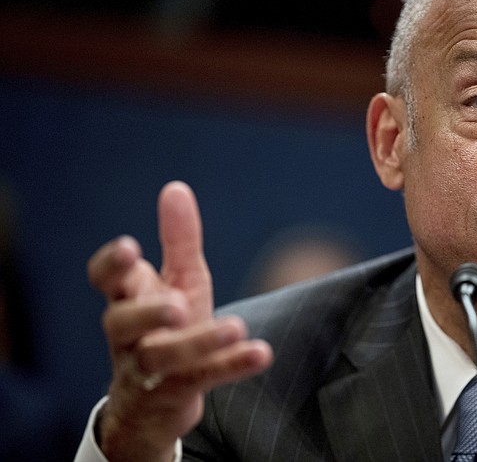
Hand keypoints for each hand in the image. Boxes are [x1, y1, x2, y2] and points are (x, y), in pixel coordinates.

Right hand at [87, 181, 272, 461]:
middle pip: (123, 323)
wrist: (154, 400)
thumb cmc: (167, 325)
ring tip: (236, 326)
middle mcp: (129, 334)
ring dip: (199, 341)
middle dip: (148, 312)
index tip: (130, 249)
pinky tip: (262, 352)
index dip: (111, 265)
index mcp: (127, 298)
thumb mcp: (178, 279)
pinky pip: (202, 378)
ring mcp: (148, 368)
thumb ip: (178, 238)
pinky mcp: (175, 392)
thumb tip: (176, 187)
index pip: (104, 279)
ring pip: (162, 356)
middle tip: (178, 304)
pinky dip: (232, 365)